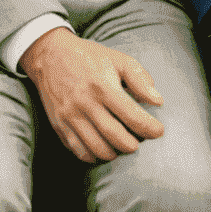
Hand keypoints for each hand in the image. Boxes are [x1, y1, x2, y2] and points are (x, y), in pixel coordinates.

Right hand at [21, 26, 165, 162]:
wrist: (51, 56)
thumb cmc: (90, 57)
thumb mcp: (119, 60)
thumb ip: (140, 79)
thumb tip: (158, 101)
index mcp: (103, 86)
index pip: (131, 114)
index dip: (148, 127)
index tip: (159, 132)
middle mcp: (85, 103)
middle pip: (114, 135)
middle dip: (131, 145)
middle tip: (139, 144)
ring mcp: (70, 116)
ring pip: (95, 147)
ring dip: (113, 153)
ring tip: (122, 147)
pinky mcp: (59, 125)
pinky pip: (77, 150)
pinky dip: (92, 156)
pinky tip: (102, 150)